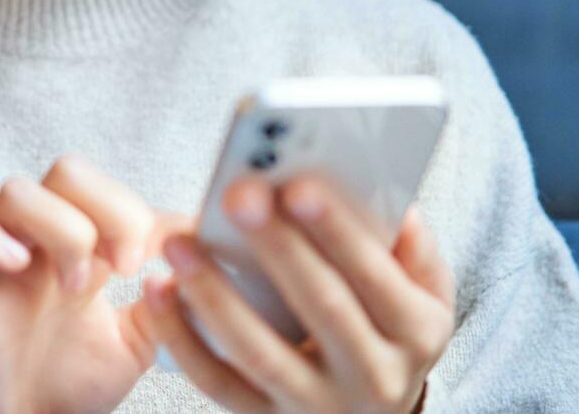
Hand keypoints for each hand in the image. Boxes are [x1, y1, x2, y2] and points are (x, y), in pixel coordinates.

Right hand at [0, 153, 190, 413]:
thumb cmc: (75, 377)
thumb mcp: (142, 339)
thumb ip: (172, 298)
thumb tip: (207, 254)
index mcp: (83, 243)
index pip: (111, 188)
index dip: (142, 213)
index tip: (169, 255)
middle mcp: (40, 239)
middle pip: (67, 170)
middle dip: (108, 210)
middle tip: (127, 265)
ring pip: (17, 191)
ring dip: (60, 231)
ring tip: (78, 286)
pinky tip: (18, 269)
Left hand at [134, 172, 454, 412]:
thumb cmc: (386, 327)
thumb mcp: (420, 293)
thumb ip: (410, 247)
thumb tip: (394, 200)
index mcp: (417, 333)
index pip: (377, 277)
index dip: (339, 231)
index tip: (298, 185)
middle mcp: (375, 377)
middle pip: (322, 308)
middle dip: (278, 248)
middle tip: (236, 195)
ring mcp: (318, 405)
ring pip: (261, 352)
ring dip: (215, 293)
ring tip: (178, 243)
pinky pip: (217, 382)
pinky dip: (182, 337)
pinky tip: (158, 290)